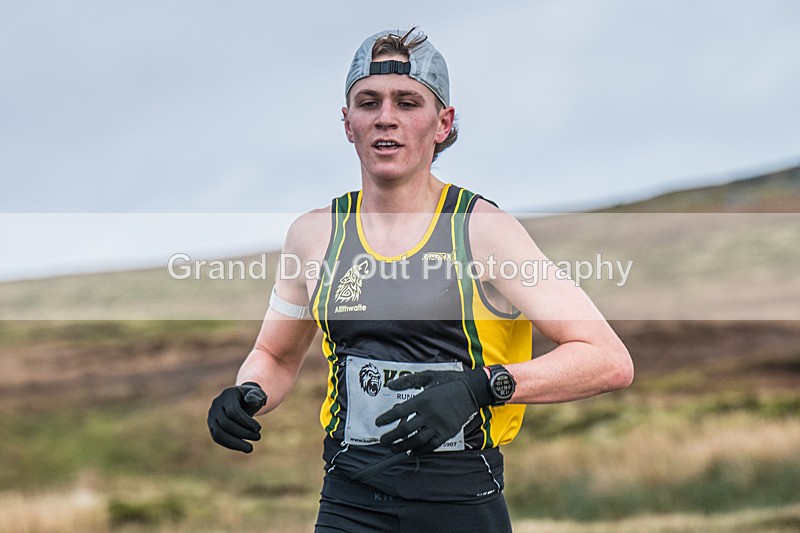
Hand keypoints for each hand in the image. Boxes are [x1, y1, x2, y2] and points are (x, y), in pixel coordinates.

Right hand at [207, 382, 267, 452]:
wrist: (240, 399)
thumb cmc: (250, 397)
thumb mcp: (256, 393)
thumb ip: (256, 395)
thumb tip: (253, 400)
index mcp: (227, 395)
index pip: (233, 411)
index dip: (246, 422)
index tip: (259, 429)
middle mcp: (216, 405)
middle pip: (225, 423)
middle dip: (242, 433)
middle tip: (258, 437)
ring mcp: (212, 416)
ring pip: (219, 433)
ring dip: (235, 443)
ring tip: (250, 448)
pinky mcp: (212, 426)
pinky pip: (218, 438)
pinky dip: (230, 444)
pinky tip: (242, 447)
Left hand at [375, 369, 491, 454]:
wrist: (472, 390)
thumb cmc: (449, 382)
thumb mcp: (428, 376)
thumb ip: (408, 381)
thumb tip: (389, 385)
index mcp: (423, 399)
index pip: (399, 412)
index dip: (386, 419)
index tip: (378, 422)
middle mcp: (429, 414)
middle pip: (405, 430)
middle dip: (391, 437)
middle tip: (383, 441)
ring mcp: (439, 425)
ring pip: (416, 440)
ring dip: (403, 446)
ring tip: (394, 448)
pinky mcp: (448, 433)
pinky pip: (431, 445)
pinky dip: (420, 450)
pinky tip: (413, 452)